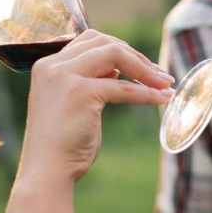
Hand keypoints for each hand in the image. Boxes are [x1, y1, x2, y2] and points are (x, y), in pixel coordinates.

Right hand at [15, 30, 174, 185]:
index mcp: (47, 66)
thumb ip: (89, 81)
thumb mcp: (74, 103)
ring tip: (164, 83)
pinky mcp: (81, 93)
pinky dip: (147, 92)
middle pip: (103, 41)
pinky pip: (124, 87)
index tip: (143, 67)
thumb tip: (117, 68)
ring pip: (114, 54)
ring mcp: (65, 76)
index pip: (89, 40)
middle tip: (159, 75)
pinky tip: (162, 99)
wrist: (46, 172)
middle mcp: (53, 66)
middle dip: (136, 56)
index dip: (120, 49)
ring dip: (144, 68)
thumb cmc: (62, 144)